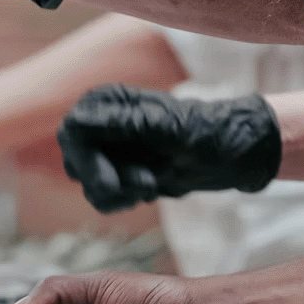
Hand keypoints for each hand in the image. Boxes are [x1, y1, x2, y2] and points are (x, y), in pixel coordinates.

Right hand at [58, 85, 282, 212]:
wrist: (230, 156)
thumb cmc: (205, 133)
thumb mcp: (167, 128)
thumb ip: (124, 124)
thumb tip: (78, 123)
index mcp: (108, 102)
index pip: (73, 132)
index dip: (86, 161)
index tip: (111, 183)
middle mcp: (101, 123)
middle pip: (75, 163)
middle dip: (106, 182)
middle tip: (146, 184)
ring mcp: (107, 150)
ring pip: (89, 185)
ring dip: (120, 193)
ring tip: (153, 185)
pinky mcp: (117, 172)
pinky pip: (103, 198)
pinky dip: (123, 201)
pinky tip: (150, 191)